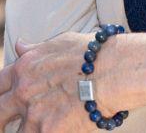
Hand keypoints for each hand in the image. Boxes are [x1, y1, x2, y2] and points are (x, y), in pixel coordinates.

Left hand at [0, 31, 119, 132]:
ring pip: (16, 132)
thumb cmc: (93, 53)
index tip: (4, 101)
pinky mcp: (47, 131)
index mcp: (25, 67)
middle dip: (2, 119)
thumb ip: (36, 49)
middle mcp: (24, 90)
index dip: (0, 94)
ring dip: (26, 129)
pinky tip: (59, 129)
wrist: (114, 71)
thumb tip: (19, 45)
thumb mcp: (61, 42)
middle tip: (7, 124)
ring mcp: (33, 113)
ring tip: (41, 124)